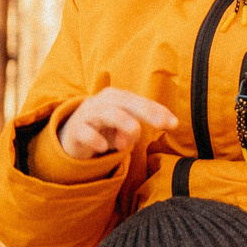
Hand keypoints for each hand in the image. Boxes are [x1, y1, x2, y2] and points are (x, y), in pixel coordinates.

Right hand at [57, 89, 173, 161]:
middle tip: (161, 124)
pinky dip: (94, 138)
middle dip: (145, 111)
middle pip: (125, 102)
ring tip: (135, 131)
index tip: (174, 123)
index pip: (140, 102)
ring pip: (105, 113)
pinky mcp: (75, 130)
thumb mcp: (122, 130)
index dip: (158, 111)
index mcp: (118, 98)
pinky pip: (85, 132)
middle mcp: (102, 102)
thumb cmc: (104, 129)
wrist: (72, 136)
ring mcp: (87, 114)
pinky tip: (103, 148)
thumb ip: (132, 131)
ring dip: (121, 120)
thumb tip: (133, 135)